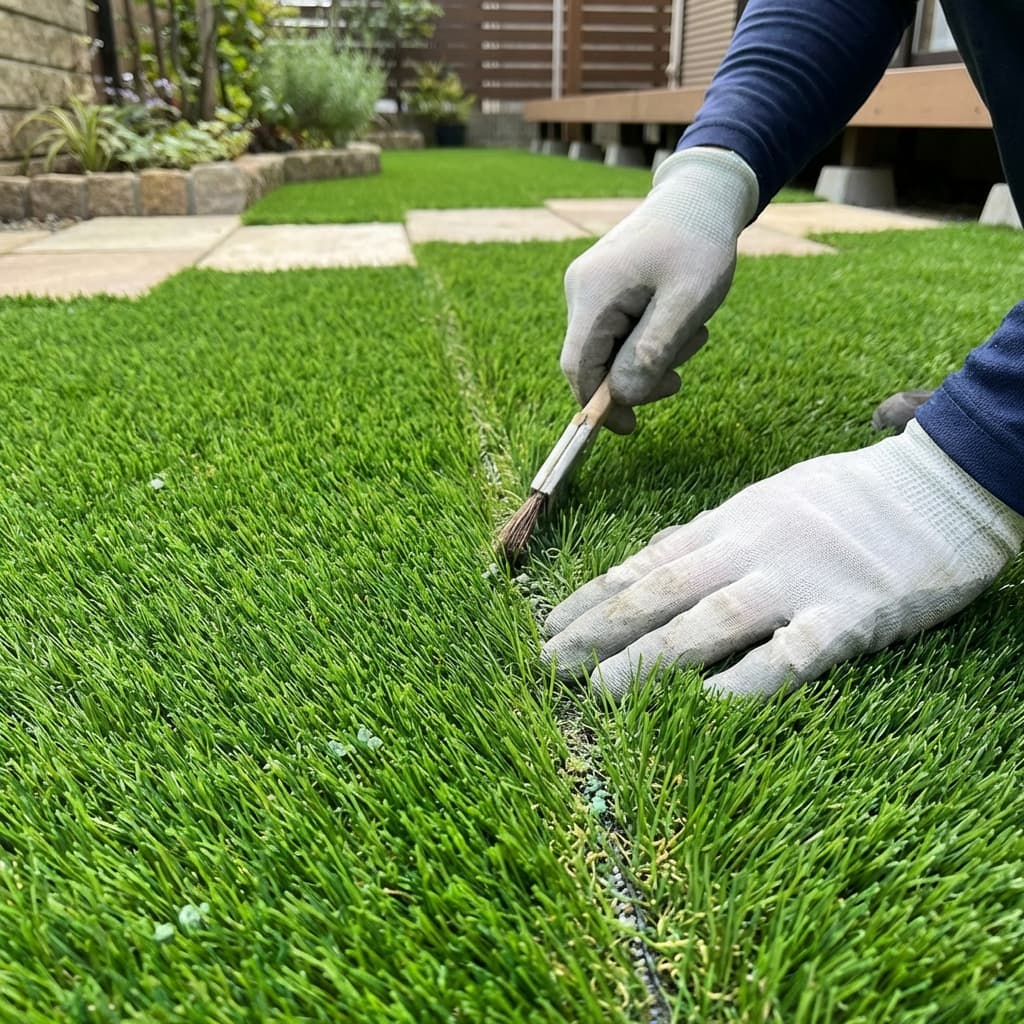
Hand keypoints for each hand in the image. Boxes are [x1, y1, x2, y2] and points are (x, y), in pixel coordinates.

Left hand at [542, 422, 1023, 698]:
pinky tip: (698, 710)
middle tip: (547, 664)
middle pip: (659, 592)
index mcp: (730, 520)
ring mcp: (798, 581)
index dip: (592, 596)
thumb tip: (652, 555)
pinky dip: (739, 685)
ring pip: (704, 624)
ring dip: (644, 661)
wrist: (941, 486)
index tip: (549, 624)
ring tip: (596, 693)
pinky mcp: (848, 618)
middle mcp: (750, 548)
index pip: (645, 561)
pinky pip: (785, 658)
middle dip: (596, 631)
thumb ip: (712, 534)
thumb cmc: (851, 497)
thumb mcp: (769, 500)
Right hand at [560, 146, 757, 432]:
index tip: (631, 427)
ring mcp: (589, 288)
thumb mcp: (687, 301)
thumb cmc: (699, 242)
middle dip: (636, 378)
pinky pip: (617, 331)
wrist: (702, 194)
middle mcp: (581, 291)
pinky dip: (647, 339)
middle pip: (594, 362)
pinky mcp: (603, 288)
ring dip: (649, 358)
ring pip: (608, 349)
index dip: (599, 405)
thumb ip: (651, 350)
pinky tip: (677, 323)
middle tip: (680, 377)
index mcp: (594, 294)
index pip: (578, 368)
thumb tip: (621, 397)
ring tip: (692, 336)